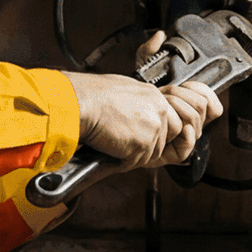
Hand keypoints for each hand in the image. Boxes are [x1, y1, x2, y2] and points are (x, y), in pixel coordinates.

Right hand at [63, 71, 184, 170]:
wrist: (81, 103)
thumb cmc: (92, 95)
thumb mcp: (124, 90)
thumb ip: (138, 103)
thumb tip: (138, 113)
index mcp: (154, 96)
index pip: (170, 121)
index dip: (156, 132)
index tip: (142, 135)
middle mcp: (158, 111)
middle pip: (165, 139)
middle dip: (149, 145)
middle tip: (128, 142)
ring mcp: (153, 128)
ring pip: (152, 153)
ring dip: (135, 153)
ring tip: (115, 142)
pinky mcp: (142, 144)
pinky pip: (136, 161)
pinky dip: (122, 159)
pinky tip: (111, 148)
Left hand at [128, 30, 226, 165]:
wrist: (101, 115)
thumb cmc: (119, 97)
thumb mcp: (137, 72)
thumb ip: (149, 53)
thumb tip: (160, 37)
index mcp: (180, 108)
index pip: (209, 103)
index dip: (206, 92)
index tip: (192, 83)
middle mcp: (179, 125)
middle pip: (204, 113)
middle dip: (190, 98)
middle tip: (172, 93)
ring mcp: (173, 140)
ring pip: (197, 129)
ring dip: (186, 113)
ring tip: (168, 105)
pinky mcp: (163, 155)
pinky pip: (184, 151)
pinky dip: (188, 138)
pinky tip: (182, 128)